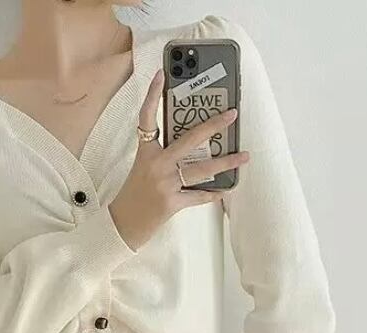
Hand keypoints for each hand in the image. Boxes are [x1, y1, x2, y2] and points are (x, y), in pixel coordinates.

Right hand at [109, 68, 250, 251]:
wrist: (122, 224)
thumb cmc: (135, 194)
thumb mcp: (143, 167)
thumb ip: (163, 154)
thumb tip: (194, 144)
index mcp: (146, 152)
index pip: (147, 118)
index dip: (152, 95)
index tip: (161, 74)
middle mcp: (156, 165)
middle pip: (189, 140)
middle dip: (214, 125)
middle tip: (232, 114)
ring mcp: (164, 184)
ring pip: (202, 170)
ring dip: (226, 163)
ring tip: (244, 157)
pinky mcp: (171, 202)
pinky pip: (198, 196)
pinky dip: (213, 194)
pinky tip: (226, 189)